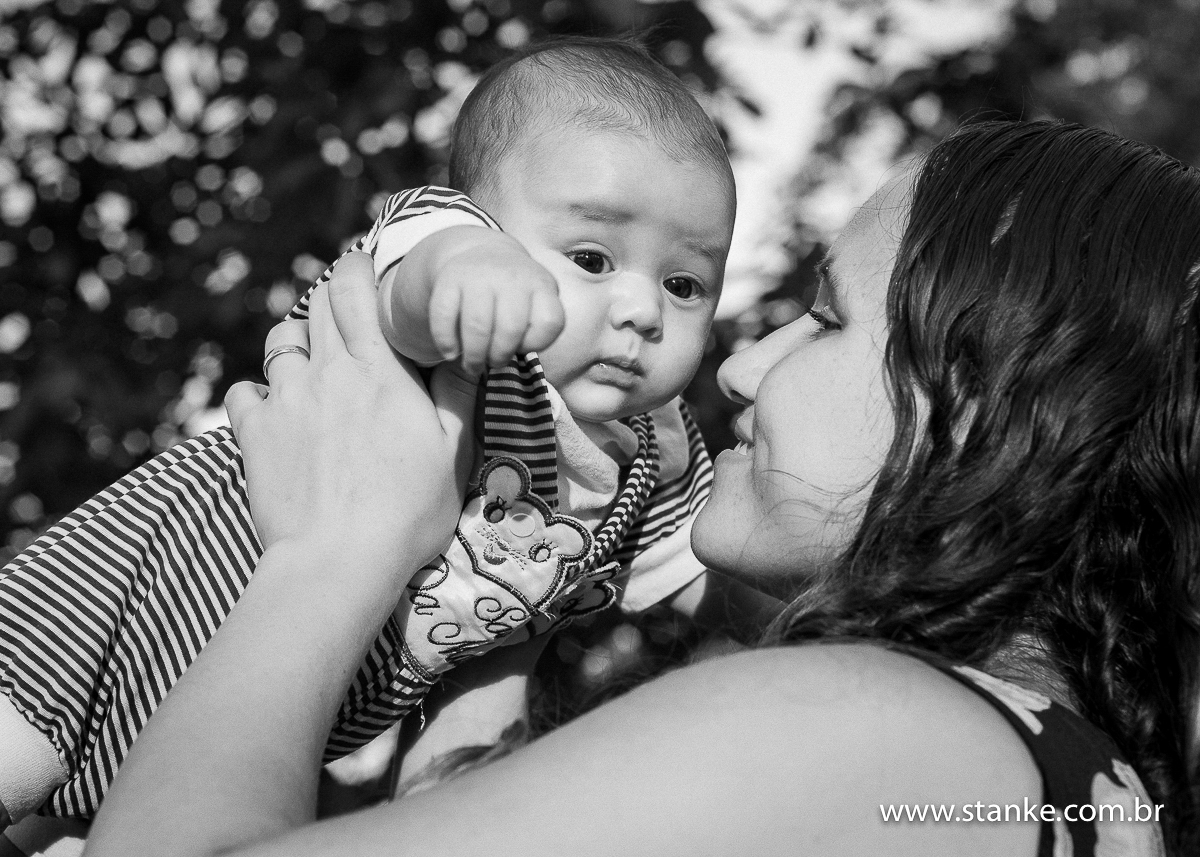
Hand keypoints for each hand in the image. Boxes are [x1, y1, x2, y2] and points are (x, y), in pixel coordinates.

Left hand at [225, 252, 478, 572]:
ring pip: (279, 342)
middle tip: (348, 318)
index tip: (364, 267)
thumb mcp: (454, 452)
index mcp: (378, 370)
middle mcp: (326, 372)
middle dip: (330, 300)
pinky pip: (244, 393)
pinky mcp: (253, 434)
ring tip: (312, 365)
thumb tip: (466, 351)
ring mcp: (284, 401)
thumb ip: (457, 394)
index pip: (355, 289)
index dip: (357, 268)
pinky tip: (274, 411)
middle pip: (315, 306)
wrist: (338, 560)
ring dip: (296, 343)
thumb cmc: (409, 510)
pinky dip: (258, 393)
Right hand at [379, 225, 563, 376]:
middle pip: (511, 329)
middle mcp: (513, 275)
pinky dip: (446, 342)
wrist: (481, 256)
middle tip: (493, 364)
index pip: (550, 322)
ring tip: (472, 366)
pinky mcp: (450, 278)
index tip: (523, 347)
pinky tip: (450, 352)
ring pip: (477, 326)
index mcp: (542, 285)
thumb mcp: (533, 306)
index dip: (536, 343)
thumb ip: (532, 334)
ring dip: (473, 355)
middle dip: (500, 356)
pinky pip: (444, 317)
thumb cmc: (513, 299)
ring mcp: (480, 274)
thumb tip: (514, 376)